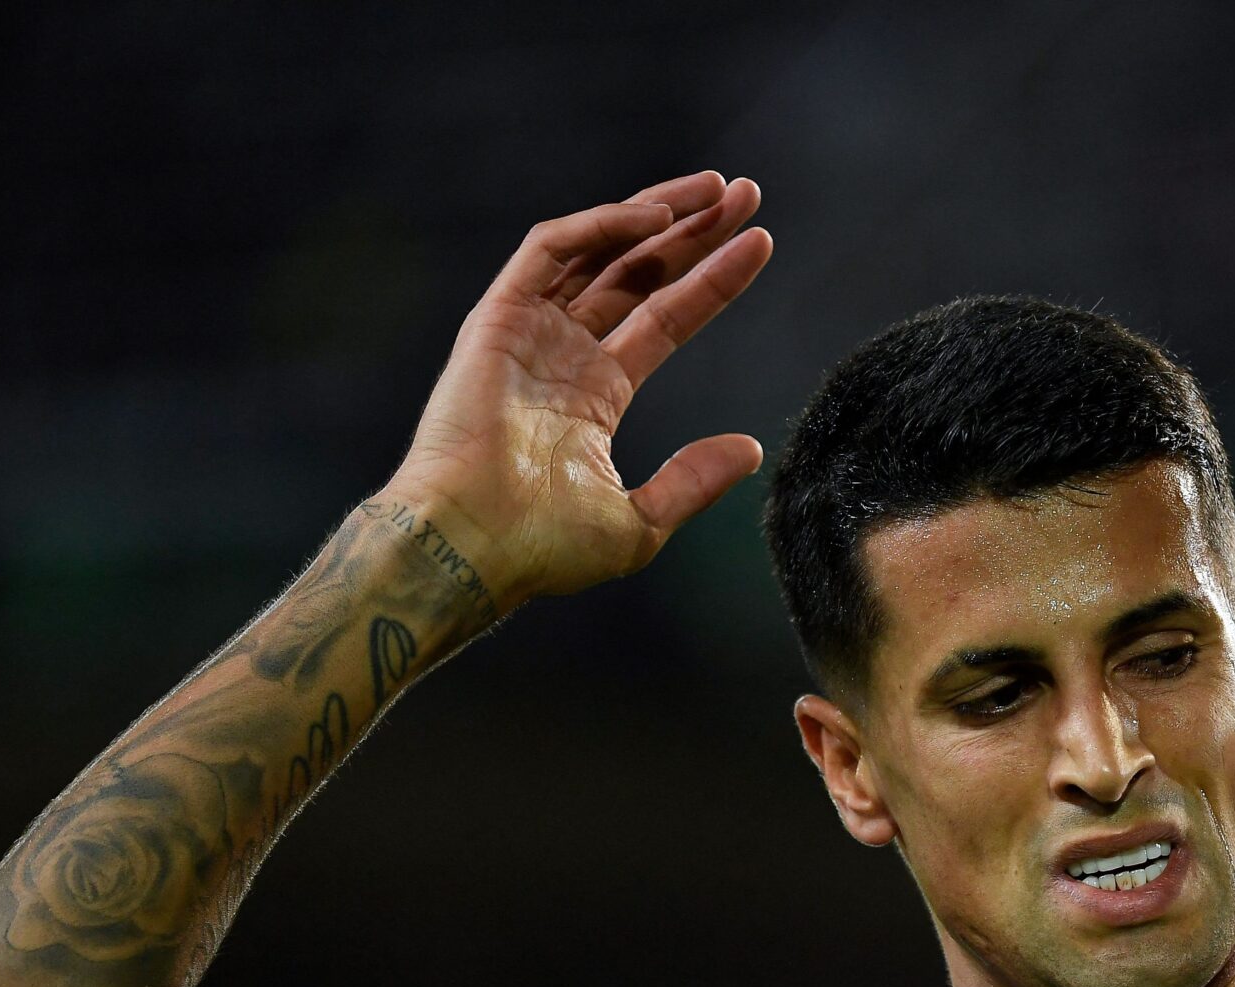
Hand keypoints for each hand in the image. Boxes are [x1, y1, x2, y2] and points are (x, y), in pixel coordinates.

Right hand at [381, 172, 773, 611]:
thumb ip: (693, 481)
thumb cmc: (542, 549)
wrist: (473, 546)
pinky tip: (656, 218)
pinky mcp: (496, 319)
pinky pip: (549, 251)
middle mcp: (562, 354)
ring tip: (718, 189)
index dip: (713, 281)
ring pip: (600, 250)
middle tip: (747, 194)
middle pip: (639, 273)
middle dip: (692, 232)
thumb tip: (750, 448)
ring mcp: (528, 332)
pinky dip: (601, 226)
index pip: (666, 319)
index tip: (761, 244)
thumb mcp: (640, 522)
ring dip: (657, 212)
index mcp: (594, 395)